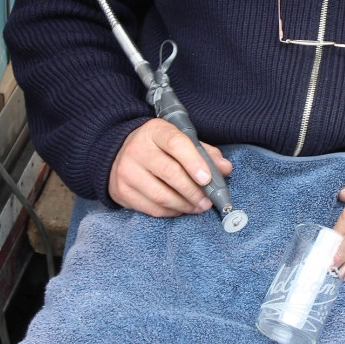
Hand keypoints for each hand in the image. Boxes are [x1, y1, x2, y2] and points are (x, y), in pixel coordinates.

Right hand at [108, 119, 231, 216]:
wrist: (118, 154)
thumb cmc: (158, 148)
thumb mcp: (179, 141)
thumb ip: (204, 153)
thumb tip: (225, 168)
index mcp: (155, 131)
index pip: (175, 143)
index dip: (193, 161)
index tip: (207, 178)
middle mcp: (137, 149)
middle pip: (170, 173)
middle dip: (193, 191)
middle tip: (207, 201)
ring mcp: (126, 171)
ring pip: (160, 195)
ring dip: (184, 205)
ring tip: (198, 207)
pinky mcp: (122, 192)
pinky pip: (151, 208)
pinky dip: (171, 212)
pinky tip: (181, 209)